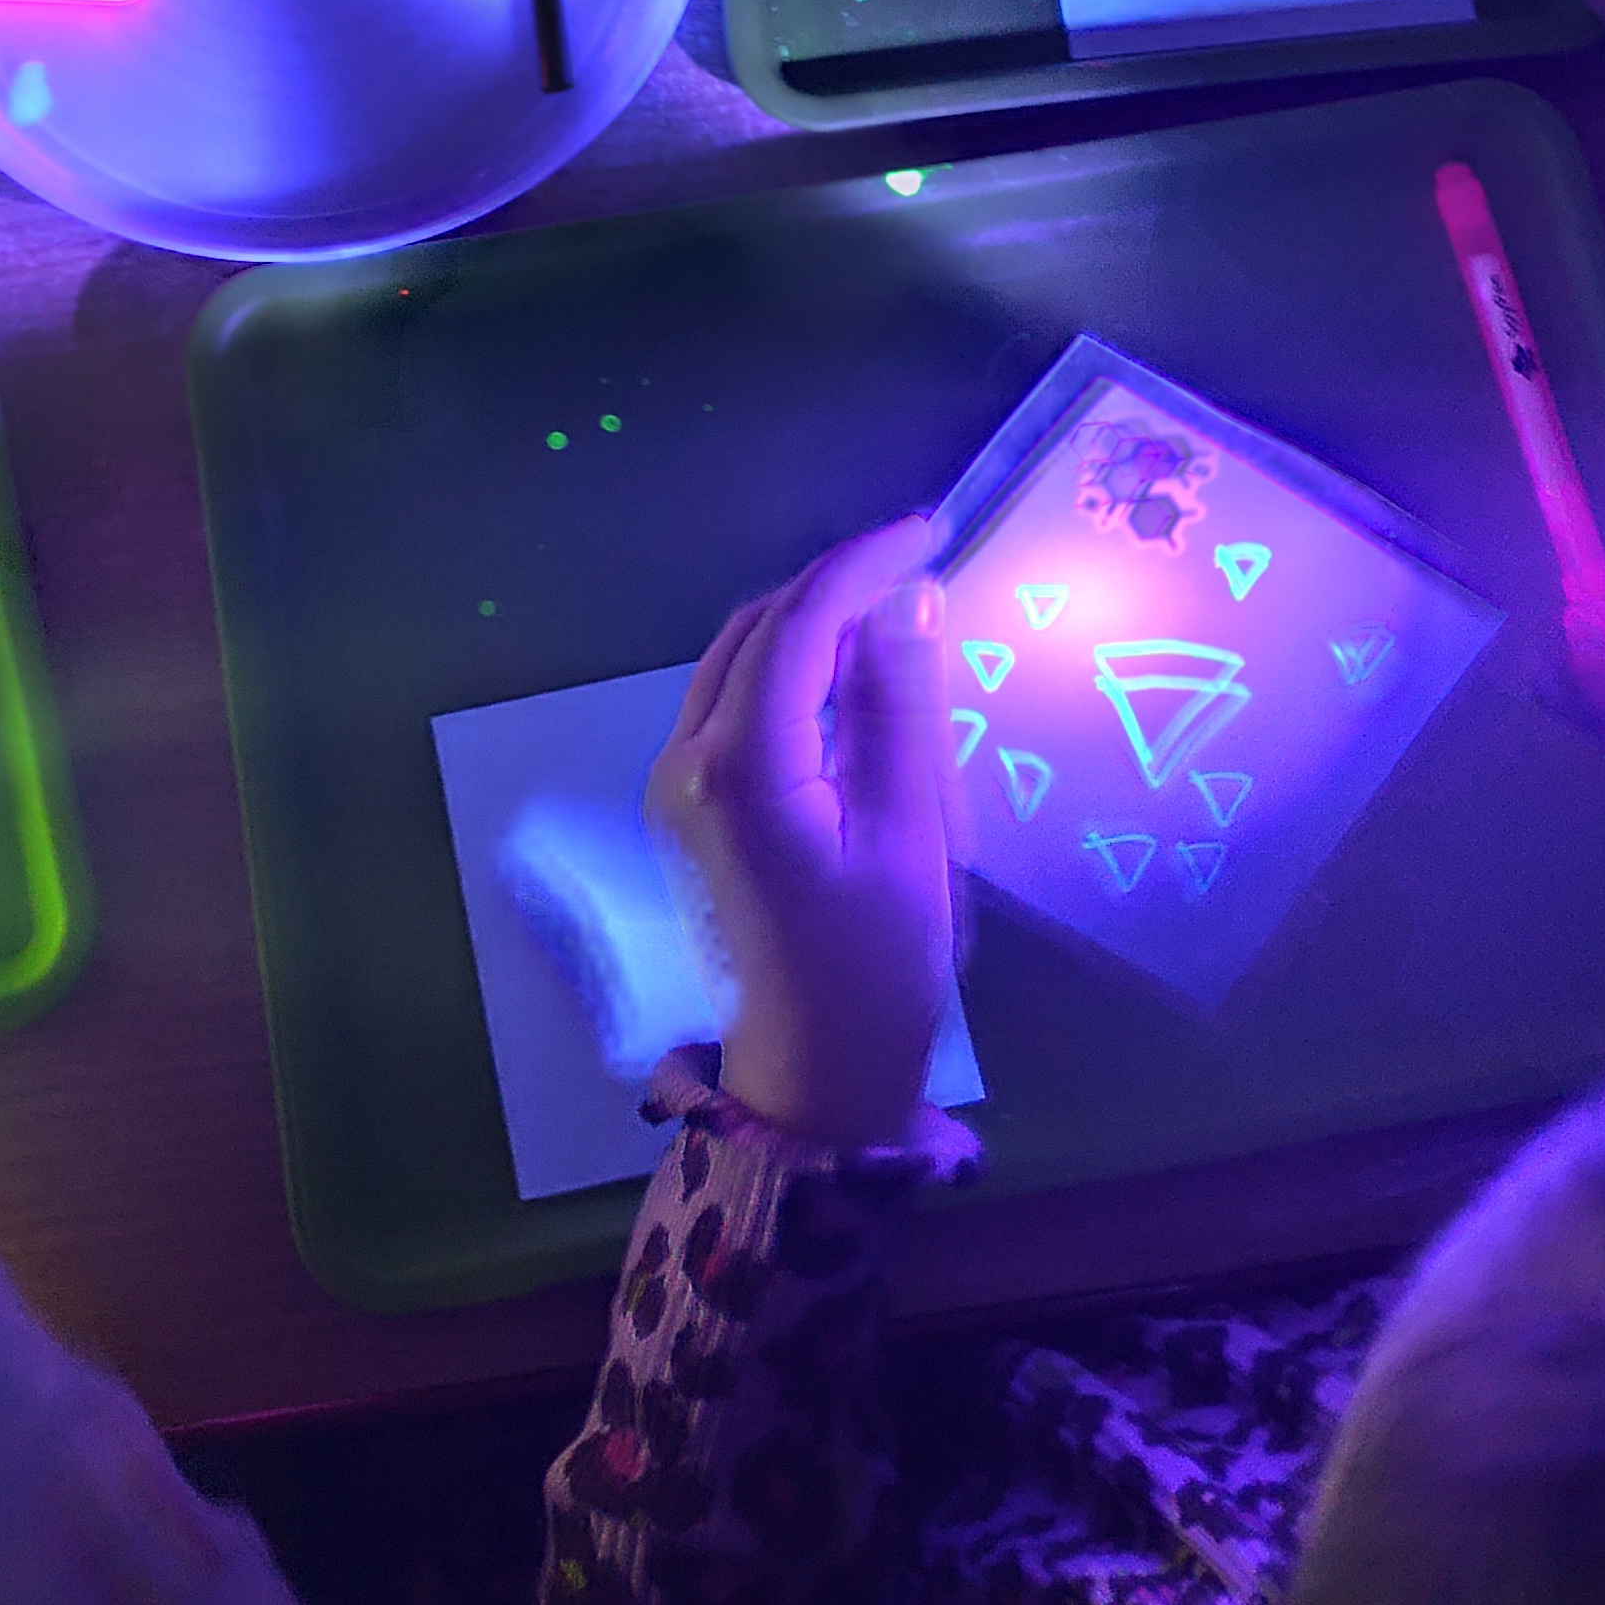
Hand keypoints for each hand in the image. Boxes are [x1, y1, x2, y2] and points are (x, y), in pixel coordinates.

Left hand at [646, 521, 953, 1148]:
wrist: (814, 1076)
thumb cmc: (877, 966)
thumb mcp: (912, 832)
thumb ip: (902, 706)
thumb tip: (907, 596)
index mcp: (743, 766)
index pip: (800, 623)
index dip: (862, 563)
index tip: (929, 528)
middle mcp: (686, 761)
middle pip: (755, 631)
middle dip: (833, 586)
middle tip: (918, 564)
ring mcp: (674, 786)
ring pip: (735, 661)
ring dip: (807, 624)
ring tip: (893, 610)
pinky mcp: (685, 807)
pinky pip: (731, 704)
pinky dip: (787, 670)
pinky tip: (847, 675)